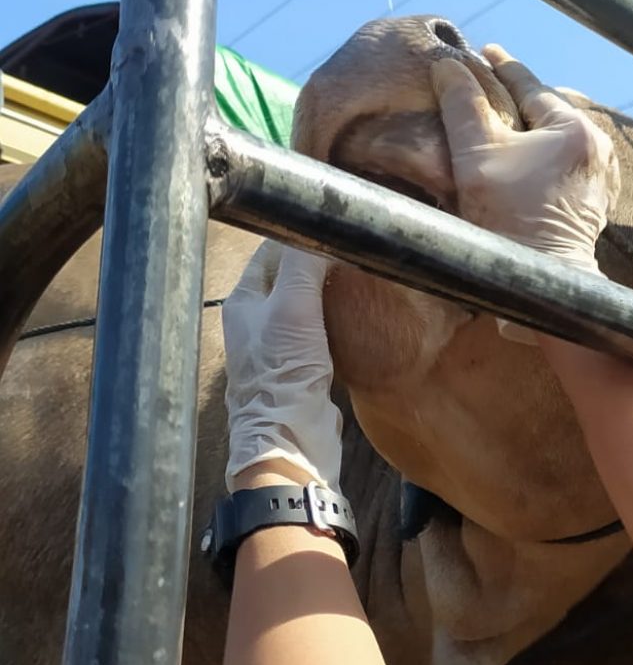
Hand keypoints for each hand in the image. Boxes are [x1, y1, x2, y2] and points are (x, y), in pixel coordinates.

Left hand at [223, 240, 343, 491]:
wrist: (292, 436)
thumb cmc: (284, 369)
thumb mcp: (295, 304)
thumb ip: (304, 262)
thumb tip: (323, 228)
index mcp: (243, 300)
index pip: (271, 250)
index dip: (302, 235)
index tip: (336, 227)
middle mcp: (254, 320)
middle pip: (289, 274)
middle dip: (318, 261)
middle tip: (352, 249)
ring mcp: (276, 345)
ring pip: (305, 302)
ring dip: (328, 290)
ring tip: (357, 276)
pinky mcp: (299, 366)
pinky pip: (318, 329)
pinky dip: (335, 317)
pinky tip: (354, 314)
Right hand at [431, 45, 619, 273]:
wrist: (538, 280)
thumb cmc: (508, 219)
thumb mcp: (476, 155)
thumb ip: (462, 104)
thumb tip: (449, 65)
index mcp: (574, 128)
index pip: (530, 85)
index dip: (502, 67)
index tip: (485, 52)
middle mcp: (596, 145)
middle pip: (548, 110)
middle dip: (517, 100)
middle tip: (488, 89)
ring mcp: (601, 174)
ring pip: (557, 137)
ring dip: (531, 129)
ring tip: (504, 124)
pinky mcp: (596, 199)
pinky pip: (565, 162)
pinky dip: (543, 154)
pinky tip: (523, 159)